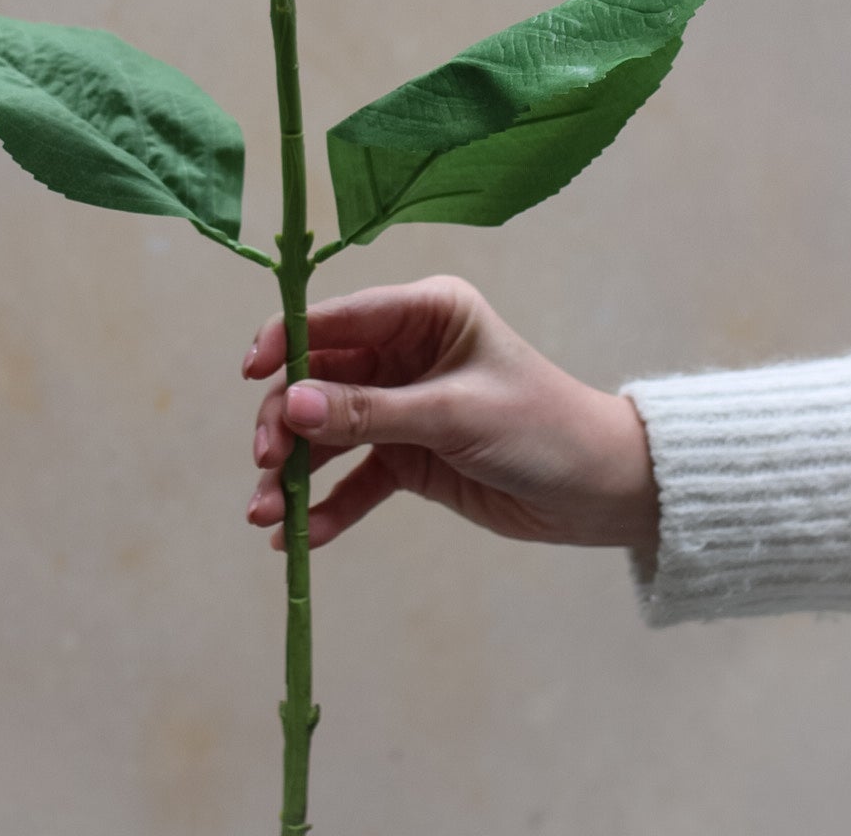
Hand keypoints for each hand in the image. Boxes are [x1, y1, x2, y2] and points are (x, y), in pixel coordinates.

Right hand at [243, 275, 657, 554]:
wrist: (600, 492)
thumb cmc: (540, 427)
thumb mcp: (453, 415)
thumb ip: (371, 413)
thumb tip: (293, 405)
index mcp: (425, 312)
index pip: (340, 318)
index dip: (288, 340)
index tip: (251, 372)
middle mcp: (406, 352)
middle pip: (320, 379)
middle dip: (287, 421)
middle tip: (266, 464)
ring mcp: (403, 405)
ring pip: (328, 431)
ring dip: (296, 470)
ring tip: (266, 513)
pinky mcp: (407, 457)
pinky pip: (355, 478)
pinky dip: (327, 504)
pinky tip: (301, 538)